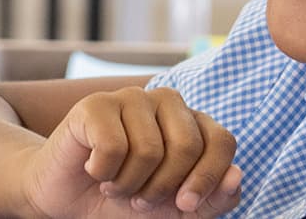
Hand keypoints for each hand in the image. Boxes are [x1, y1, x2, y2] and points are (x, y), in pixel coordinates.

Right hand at [20, 87, 241, 218]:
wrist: (69, 202)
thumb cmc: (128, 200)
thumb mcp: (177, 210)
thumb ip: (214, 199)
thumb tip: (236, 176)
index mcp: (193, 123)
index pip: (222, 142)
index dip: (207, 179)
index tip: (184, 204)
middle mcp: (167, 103)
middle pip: (188, 146)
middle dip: (163, 187)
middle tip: (141, 199)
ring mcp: (131, 98)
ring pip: (149, 150)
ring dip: (129, 184)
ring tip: (115, 184)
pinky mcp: (96, 105)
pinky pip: (113, 146)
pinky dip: (103, 172)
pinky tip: (95, 169)